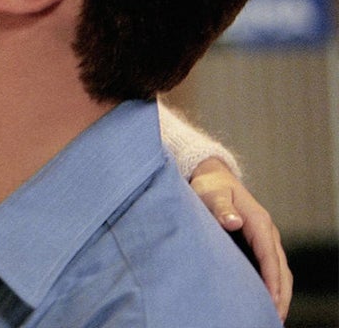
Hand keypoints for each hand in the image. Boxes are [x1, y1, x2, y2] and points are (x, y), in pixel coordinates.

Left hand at [189, 157, 292, 320]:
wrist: (212, 177)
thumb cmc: (209, 187)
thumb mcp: (212, 194)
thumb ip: (221, 208)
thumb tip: (234, 222)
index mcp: (258, 221)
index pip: (269, 255)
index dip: (272, 278)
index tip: (272, 299)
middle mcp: (267, 231)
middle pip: (280, 267)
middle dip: (281, 293)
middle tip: (275, 317)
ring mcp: (264, 238)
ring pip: (279, 269)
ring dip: (280, 292)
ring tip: (274, 316)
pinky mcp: (258, 243)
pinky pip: (271, 267)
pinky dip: (273, 284)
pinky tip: (266, 300)